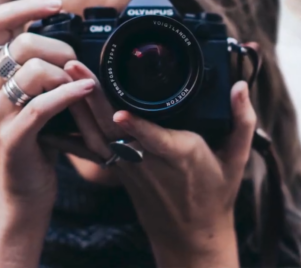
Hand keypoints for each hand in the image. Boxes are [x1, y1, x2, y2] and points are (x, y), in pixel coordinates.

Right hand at [0, 0, 104, 266]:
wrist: (24, 192)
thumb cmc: (36, 138)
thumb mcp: (33, 94)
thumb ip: (40, 64)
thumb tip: (67, 30)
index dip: (23, 6)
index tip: (57, 5)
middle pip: (23, 44)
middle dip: (61, 48)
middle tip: (78, 65)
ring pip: (33, 72)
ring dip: (66, 74)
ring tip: (84, 86)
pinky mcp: (13, 137)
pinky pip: (41, 106)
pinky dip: (69, 94)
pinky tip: (87, 91)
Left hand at [65, 62, 257, 267]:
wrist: (190, 235)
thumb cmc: (214, 194)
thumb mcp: (237, 160)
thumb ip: (242, 121)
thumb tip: (242, 87)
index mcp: (180, 156)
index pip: (155, 139)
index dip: (137, 127)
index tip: (119, 113)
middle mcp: (148, 161)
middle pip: (114, 128)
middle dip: (93, 97)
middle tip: (76, 66)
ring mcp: (128, 165)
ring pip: (97, 133)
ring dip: (79, 103)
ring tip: (63, 73)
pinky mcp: (118, 167)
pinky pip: (91, 144)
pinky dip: (74, 124)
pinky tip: (57, 105)